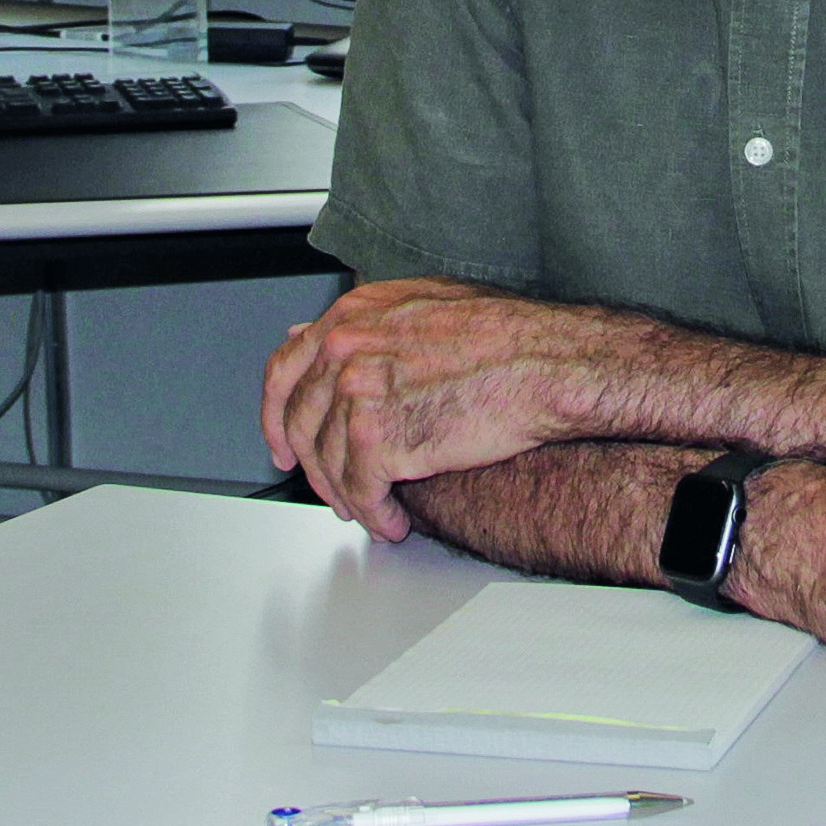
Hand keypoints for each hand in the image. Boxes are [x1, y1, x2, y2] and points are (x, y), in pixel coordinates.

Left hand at [259, 278, 621, 540]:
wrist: (548, 363)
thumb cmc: (508, 335)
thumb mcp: (427, 305)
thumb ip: (368, 324)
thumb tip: (320, 337)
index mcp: (354, 315)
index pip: (285, 369)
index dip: (277, 415)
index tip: (282, 442)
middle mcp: (346, 349)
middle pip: (301, 422)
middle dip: (312, 466)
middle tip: (328, 490)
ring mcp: (359, 393)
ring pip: (329, 464)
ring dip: (348, 496)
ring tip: (372, 510)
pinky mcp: (380, 439)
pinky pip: (362, 491)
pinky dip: (374, 514)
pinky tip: (392, 521)